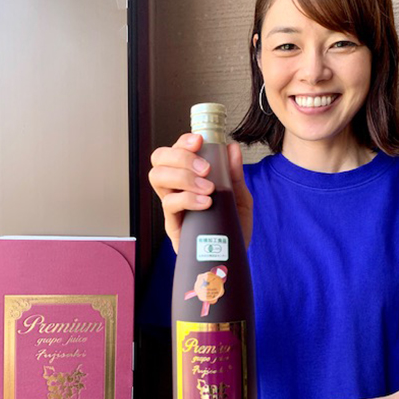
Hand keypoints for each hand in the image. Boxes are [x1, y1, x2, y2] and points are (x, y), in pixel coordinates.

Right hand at [148, 133, 252, 253]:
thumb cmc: (232, 226)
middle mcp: (175, 189)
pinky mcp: (172, 225)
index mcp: (189, 177)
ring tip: (207, 188)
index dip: (182, 141)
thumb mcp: (240, 198)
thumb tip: (233, 148)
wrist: (233, 258)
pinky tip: (206, 203)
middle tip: (205, 168)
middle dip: (180, 156)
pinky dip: (188, 198)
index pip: (175, 150)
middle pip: (159, 159)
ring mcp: (172, 206)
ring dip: (183, 176)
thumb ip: (235, 175)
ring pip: (157, 177)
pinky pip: (169, 204)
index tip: (199, 141)